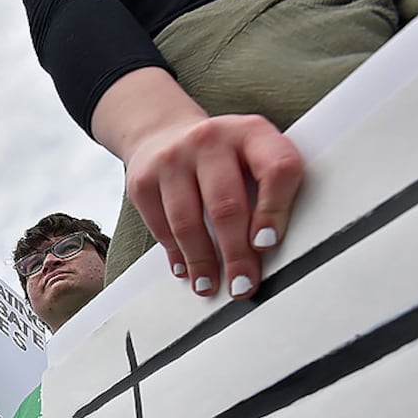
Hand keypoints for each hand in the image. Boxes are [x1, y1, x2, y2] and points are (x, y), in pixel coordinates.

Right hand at [123, 112, 301, 299]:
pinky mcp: (142, 182)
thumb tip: (267, 250)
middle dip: (236, 254)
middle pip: (226, 206)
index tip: (267, 245)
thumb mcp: (251, 154)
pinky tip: (186, 268)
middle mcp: (210, 140)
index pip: (275, 169)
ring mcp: (172, 160)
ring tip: (210, 285)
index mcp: (250, 132)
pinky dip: (175, 254)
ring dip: (202, 261)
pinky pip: (160, 228)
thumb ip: (267, 187)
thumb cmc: (220, 156)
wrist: (163, 132)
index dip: (275, 210)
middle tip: (242, 284)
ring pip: (188, 222)